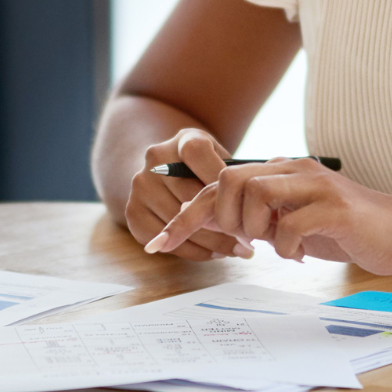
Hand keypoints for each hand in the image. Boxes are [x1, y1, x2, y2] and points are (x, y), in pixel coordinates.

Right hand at [121, 129, 253, 260]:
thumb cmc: (205, 169)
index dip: (222, 180)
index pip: (198, 153)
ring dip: (213, 242)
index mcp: (182, 140)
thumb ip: (235, 174)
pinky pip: (167, 241)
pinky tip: (215, 252)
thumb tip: (259, 202)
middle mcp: (155, 160)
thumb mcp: (220, 157)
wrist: (163, 170)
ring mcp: (140, 187)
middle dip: (225, 222)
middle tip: (251, 241)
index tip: (247, 204)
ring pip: (181, 223)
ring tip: (238, 250)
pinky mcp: (133, 213)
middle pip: (190, 196)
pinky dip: (194, 251)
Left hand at [146, 158, 391, 273]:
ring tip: (276, 245)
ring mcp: (314, 185)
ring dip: (255, 230)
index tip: (158, 244)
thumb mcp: (289, 224)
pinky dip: (285, 247)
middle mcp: (293, 169)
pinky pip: (289, 224)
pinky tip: (299, 256)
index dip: (185, 215)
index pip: (218, 184)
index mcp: (279, 171)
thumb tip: (210, 228)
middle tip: (246, 244)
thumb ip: (255, 221)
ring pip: (254, 194)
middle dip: (222, 219)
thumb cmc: (344, 230)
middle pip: (228, 180)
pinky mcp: (334, 208)